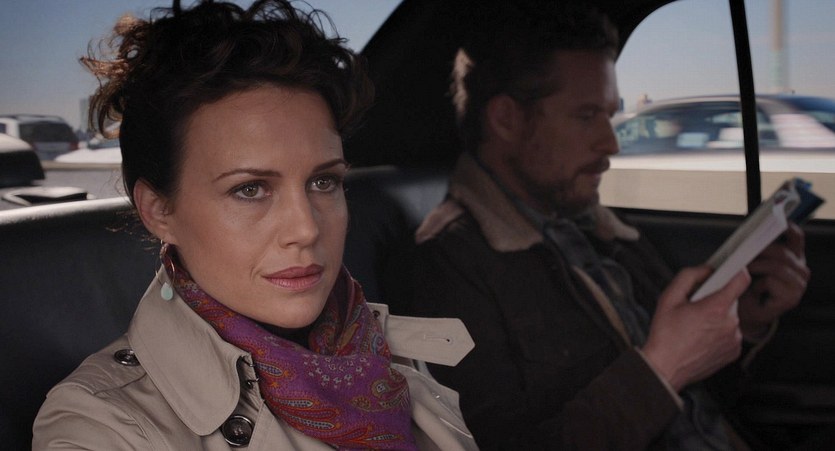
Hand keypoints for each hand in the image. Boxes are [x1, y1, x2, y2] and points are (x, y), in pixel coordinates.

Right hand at [642, 266, 750, 391]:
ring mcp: (734, 339)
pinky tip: (701, 337)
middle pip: (731, 299)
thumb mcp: (668, 298)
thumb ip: (688, 276)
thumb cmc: (665, 336)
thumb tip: (705, 270)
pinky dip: (719, 331)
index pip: (741, 280)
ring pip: (730, 316)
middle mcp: (730, 323)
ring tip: (696, 325)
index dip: (736, 271)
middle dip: (716, 298)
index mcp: (716, 308)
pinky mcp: (734, 351)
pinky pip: (731, 332)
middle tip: (696, 307)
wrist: (666, 367)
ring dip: (718, 316)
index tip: (731, 270)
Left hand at [739, 223, 809, 338]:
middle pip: (781, 251)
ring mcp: (799, 283)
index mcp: (793, 257)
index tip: (776, 220)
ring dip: (755, 267)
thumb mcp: (752, 262)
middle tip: (743, 253)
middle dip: (759, 250)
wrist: (748, 312)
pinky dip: (757, 285)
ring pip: (775, 265)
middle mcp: (800, 268)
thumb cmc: (748, 285)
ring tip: (745, 271)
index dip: (788, 227)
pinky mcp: (792, 297)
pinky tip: (756, 291)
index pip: (796, 237)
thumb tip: (751, 232)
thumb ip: (756, 248)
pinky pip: (770, 281)